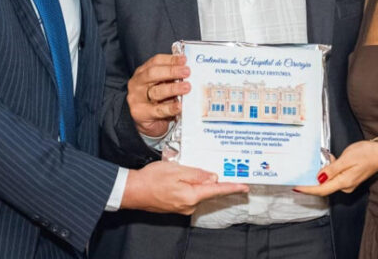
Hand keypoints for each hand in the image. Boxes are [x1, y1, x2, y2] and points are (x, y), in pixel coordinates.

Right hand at [120, 161, 247, 213]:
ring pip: (198, 192)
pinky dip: (191, 186)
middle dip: (215, 182)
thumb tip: (213, 178)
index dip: (232, 188)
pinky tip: (185, 177)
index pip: (217, 191)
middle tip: (225, 170)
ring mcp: (182, 207)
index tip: (245, 187)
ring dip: (199, 182)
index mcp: (191, 196)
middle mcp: (189, 205)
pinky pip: (189, 194)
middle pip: (208, 192)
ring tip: (194, 169)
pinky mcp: (176, 206)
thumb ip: (197, 174)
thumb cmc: (151, 179)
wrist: (132, 191)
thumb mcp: (176, 170)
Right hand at [127, 54, 189, 137]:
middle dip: (172, 71)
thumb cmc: (155, 101)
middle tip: (187, 72)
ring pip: (156, 91)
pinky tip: (179, 106)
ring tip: (186, 87)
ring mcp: (137, 99)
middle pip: (153, 74)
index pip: (155, 62)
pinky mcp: (141, 114)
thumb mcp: (160, 86)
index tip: (184, 60)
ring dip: (173, 88)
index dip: (171, 60)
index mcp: (142, 73)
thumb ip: (170, 78)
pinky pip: (158, 110)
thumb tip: (187, 71)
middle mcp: (137, 84)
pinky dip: (171, 108)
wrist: (145, 123)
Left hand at [294, 140, 377, 196]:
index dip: (308, 189)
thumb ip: (332, 169)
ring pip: (329, 179)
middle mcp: (345, 186)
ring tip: (326, 156)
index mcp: (343, 182)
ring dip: (324, 169)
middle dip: (315, 176)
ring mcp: (347, 183)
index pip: (321, 189)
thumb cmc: (366, 154)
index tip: (296, 188)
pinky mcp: (349, 178)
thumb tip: (319, 178)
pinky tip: (332, 158)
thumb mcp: (347, 159)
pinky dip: (331, 168)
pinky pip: (335, 176)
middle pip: (323, 186)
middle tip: (307, 165)